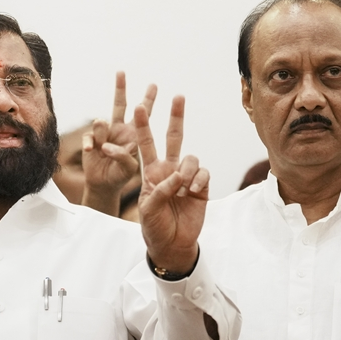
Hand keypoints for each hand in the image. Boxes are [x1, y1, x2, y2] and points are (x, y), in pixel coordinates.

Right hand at [82, 72, 156, 213]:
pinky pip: (89, 136)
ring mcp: (104, 134)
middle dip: (120, 88)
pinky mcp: (91, 140)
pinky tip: (90, 150)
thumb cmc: (120, 177)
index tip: (154, 85)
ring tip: (102, 146)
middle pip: (119, 105)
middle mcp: (119, 130)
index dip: (148, 100)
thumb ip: (123, 157)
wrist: (104, 185)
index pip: (143, 114)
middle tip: (121, 72)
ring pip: (101, 121)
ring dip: (101, 131)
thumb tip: (107, 145)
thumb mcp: (129, 170)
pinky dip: (89, 142)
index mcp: (134, 134)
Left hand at [136, 96, 208, 273]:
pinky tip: (193, 193)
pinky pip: (203, 173)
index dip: (141, 126)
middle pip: (173, 138)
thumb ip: (159, 191)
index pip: (145, 144)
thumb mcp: (148, 210)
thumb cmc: (154, 227)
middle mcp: (168, 170)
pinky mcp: (201, 186)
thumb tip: (176, 177)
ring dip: (187, 171)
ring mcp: (185, 177)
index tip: (137, 108)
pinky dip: (198, 181)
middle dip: (175, 117)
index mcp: (151, 173)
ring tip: (183, 189)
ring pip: (190, 158)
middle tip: (178, 96)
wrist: (172, 243)